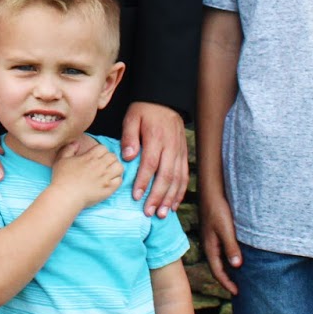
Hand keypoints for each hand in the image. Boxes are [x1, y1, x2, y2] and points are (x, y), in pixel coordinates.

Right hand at [49, 135, 123, 208]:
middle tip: (103, 165)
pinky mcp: (108, 189)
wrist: (66, 196)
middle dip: (109, 159)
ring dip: (115, 168)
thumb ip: (69, 148)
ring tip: (109, 172)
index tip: (96, 157)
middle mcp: (100, 166)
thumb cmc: (62, 178)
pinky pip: (119, 180)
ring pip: (119, 167)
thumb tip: (76, 143)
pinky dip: (117, 180)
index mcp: (89, 157)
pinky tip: (110, 182)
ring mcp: (105, 178)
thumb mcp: (61, 159)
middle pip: (113, 156)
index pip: (103, 148)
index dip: (100, 151)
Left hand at [121, 101, 187, 216]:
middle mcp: (171, 146)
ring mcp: (180, 151)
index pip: (151, 163)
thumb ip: (129, 137)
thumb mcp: (132, 118)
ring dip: (170, 198)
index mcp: (156, 137)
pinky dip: (180, 191)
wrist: (165, 100)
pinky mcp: (184, 154)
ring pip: (178, 178)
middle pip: (166, 175)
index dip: (144, 181)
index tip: (136, 196)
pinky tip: (174, 204)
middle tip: (149, 212)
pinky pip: (184, 175)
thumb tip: (128, 157)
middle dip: (158, 196)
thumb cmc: (144, 110)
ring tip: (162, 213)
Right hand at [198, 189, 241, 294]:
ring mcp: (211, 237)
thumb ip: (231, 246)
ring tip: (239, 275)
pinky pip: (221, 249)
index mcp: (210, 247)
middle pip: (217, 267)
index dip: (227, 283)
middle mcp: (209, 244)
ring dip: (228, 267)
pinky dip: (228, 256)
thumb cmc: (217, 208)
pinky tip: (236, 255)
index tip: (237, 293)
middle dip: (226, 279)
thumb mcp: (226, 228)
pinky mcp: (215, 230)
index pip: (217, 271)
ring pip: (219, 258)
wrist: (211, 190)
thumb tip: (237, 266)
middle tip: (238, 288)